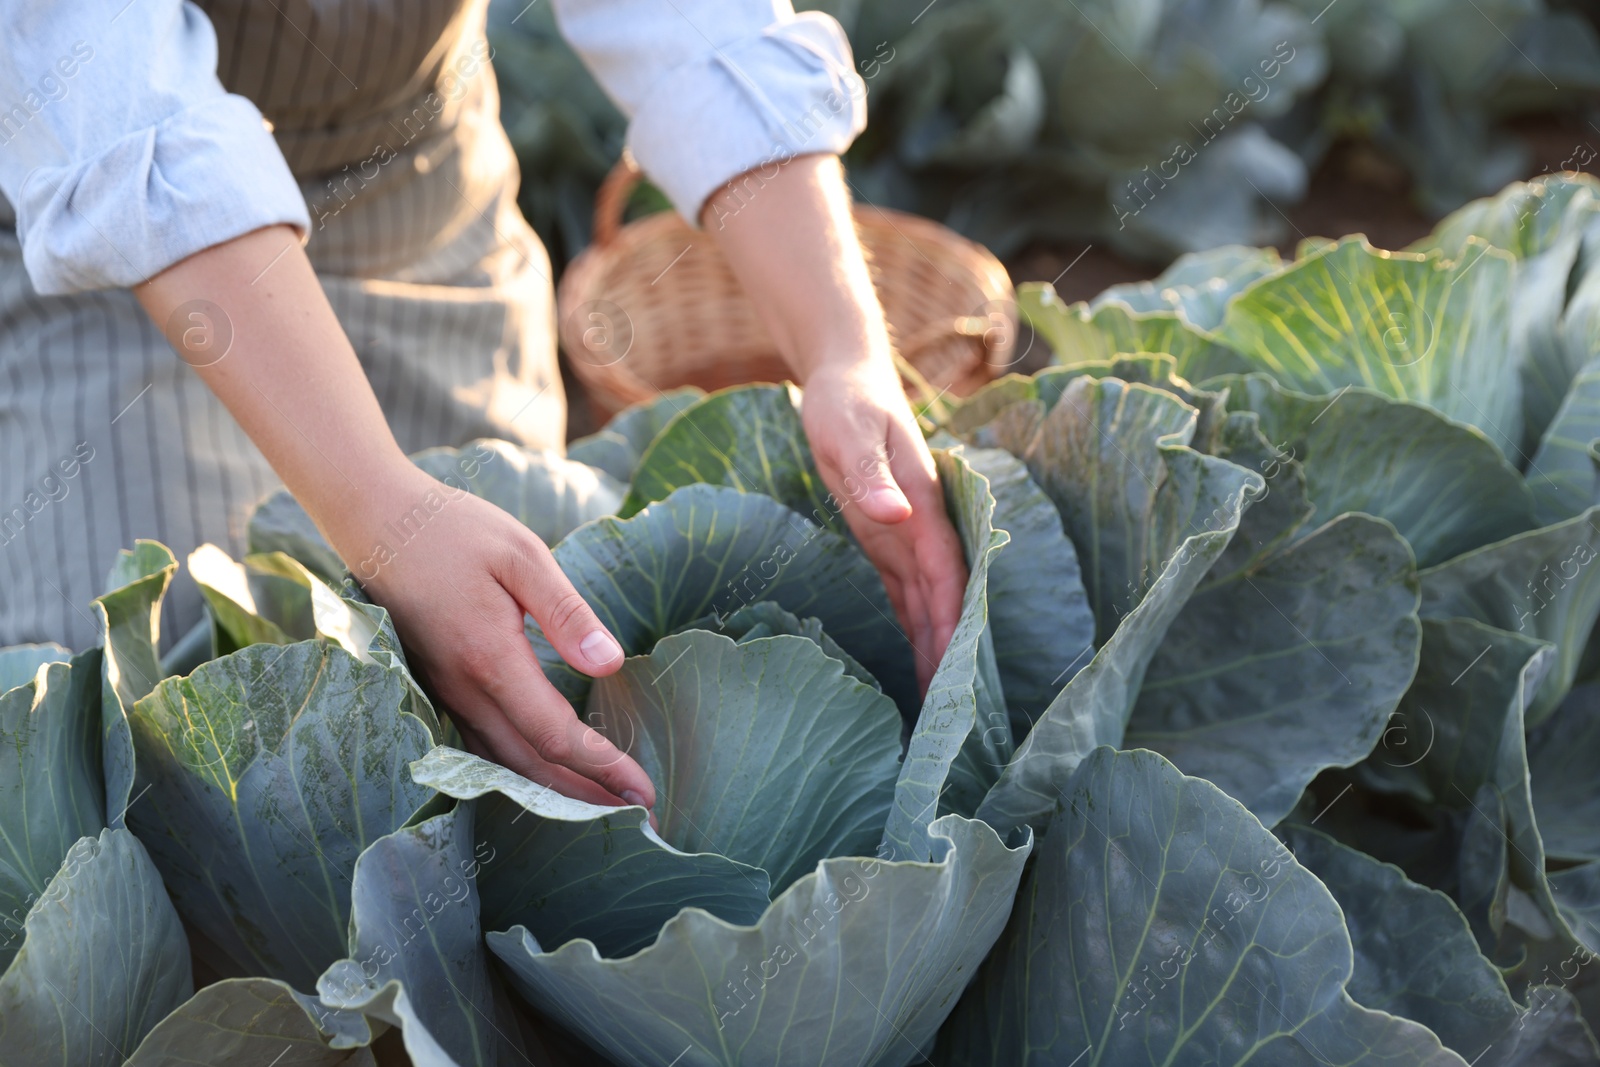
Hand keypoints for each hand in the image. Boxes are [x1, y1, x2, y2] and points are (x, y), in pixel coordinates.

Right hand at [334, 465, 656, 809]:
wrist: (376, 520)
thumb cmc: (455, 530)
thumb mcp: (522, 555)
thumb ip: (566, 613)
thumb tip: (609, 665)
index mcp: (490, 659)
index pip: (555, 735)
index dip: (602, 767)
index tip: (643, 791)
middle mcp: (462, 689)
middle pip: (528, 768)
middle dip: (582, 798)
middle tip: (634, 817)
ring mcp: (443, 693)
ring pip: (499, 765)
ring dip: (550, 793)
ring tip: (597, 809)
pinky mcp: (435, 687)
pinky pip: (477, 747)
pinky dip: (515, 773)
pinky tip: (541, 778)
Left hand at [800, 357, 967, 692]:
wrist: (844, 375)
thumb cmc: (846, 401)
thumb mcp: (848, 431)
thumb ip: (871, 476)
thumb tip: (897, 517)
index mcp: (923, 503)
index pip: (945, 572)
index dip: (953, 617)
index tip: (958, 663)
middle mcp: (921, 526)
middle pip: (944, 599)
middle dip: (949, 651)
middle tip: (952, 712)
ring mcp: (905, 536)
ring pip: (928, 604)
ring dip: (935, 649)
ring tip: (938, 706)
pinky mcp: (886, 541)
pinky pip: (906, 596)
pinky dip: (915, 631)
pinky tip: (921, 667)